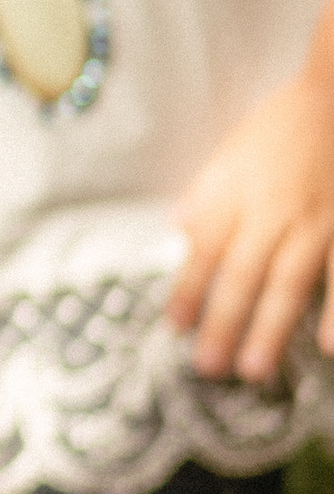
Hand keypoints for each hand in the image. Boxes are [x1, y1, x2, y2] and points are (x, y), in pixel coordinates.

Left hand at [169, 65, 333, 381]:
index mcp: (239, 192)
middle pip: (243, 273)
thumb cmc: (286, 125)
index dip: (188, 290)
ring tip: (255, 368)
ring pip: (291, 281)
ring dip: (271, 328)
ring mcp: (317, 220)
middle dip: (223, 322)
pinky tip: (330, 346)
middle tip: (209, 366)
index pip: (205, 249)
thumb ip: (208, 193)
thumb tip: (179, 227)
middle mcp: (274, 209)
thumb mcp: (234, 151)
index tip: (175, 328)